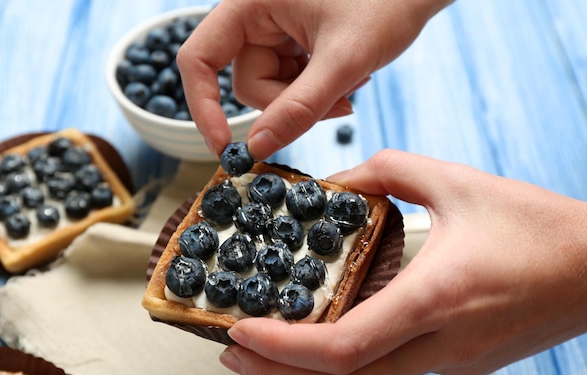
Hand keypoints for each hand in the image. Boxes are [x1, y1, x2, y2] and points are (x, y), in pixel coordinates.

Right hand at [177, 0, 450, 159]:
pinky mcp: (293, 40)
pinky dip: (317, 91)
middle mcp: (255, 14)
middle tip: (336, 103)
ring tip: (351, 82)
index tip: (226, 149)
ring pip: (271, 89)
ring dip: (308, 101)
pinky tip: (349, 75)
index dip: (204, 107)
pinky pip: (290, 83)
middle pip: (246, 82)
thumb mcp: (343, 60)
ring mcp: (275, 28)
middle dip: (288, 105)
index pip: (199, 58)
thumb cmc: (388, 3)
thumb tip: (257, 148)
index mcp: (250, 2)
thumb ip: (298, 108)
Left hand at [219, 149, 586, 374]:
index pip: (342, 348)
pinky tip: (332, 327)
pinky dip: (350, 355)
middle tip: (232, 351)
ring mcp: (452, 362)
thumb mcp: (456, 181)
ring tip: (268, 344)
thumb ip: (387, 171)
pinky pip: (393, 366)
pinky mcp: (460, 363)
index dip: (282, 349)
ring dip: (306, 372)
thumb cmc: (536, 226)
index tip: (241, 332)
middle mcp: (441, 343)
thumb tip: (337, 182)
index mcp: (435, 297)